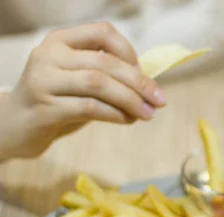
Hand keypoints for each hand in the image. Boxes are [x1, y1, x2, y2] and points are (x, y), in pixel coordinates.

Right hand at [0, 22, 166, 161]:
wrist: (12, 128)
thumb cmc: (55, 103)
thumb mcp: (78, 82)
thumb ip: (107, 77)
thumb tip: (151, 85)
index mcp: (59, 41)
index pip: (102, 32)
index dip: (130, 52)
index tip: (145, 74)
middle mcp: (49, 55)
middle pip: (105, 62)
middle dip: (140, 82)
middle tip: (160, 100)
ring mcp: (44, 81)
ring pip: (98, 83)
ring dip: (130, 100)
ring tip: (147, 114)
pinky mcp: (45, 108)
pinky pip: (89, 107)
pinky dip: (115, 114)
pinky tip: (127, 120)